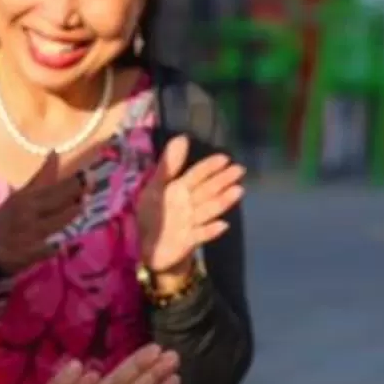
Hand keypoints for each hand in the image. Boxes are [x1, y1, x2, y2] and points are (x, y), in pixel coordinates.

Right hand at [0, 149, 95, 273]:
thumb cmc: (9, 218)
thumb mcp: (22, 196)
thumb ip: (42, 178)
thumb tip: (55, 153)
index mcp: (26, 197)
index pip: (53, 186)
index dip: (72, 181)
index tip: (88, 174)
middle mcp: (28, 212)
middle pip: (57, 200)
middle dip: (76, 193)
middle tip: (93, 184)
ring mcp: (29, 233)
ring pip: (57, 222)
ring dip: (72, 214)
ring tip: (83, 206)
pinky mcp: (30, 253)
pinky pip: (49, 248)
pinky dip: (57, 246)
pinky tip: (66, 244)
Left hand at [135, 134, 243, 281]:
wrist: (143, 246)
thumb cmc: (150, 214)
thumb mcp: (154, 187)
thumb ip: (168, 165)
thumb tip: (183, 137)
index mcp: (180, 189)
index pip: (197, 175)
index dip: (209, 167)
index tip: (224, 158)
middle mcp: (189, 204)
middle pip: (208, 190)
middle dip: (223, 180)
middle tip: (239, 170)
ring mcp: (191, 222)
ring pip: (208, 209)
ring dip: (222, 201)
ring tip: (237, 191)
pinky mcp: (189, 241)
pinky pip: (201, 234)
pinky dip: (211, 230)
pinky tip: (223, 225)